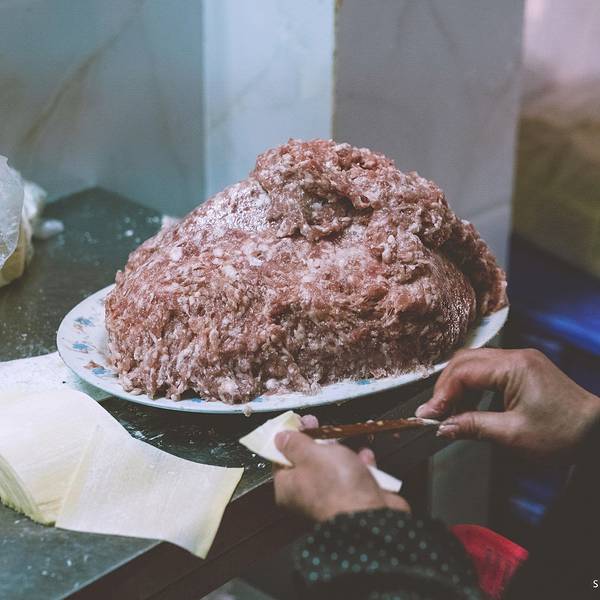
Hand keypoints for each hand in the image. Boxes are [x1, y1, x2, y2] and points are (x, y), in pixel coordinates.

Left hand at [273, 416, 409, 521]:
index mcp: (288, 488)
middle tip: (321, 425)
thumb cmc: (336, 485)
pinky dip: (360, 465)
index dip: (289, 438)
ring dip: (342, 452)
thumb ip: (294, 444)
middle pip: (308, 461)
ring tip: (347, 442)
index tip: (298, 422)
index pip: (282, 459)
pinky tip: (365, 457)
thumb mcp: (310, 454)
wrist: (371, 515)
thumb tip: (280, 438)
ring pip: (334, 467)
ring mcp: (331, 498)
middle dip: (318, 442)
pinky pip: (354, 477)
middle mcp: (307, 496)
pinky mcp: (353, 500)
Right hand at [416, 348, 599, 460]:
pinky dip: (473, 385)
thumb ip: (472, 426)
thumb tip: (442, 426)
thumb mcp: (512, 435)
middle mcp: (516, 356)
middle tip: (434, 412)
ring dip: (457, 384)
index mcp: (514, 366)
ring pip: (474, 362)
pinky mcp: (524, 369)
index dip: (441, 394)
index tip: (428, 414)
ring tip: (449, 410)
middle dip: (445, 386)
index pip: (463, 372)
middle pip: (465, 361)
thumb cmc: (564, 433)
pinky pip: (488, 369)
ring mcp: (521, 360)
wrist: (597, 433)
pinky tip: (469, 404)